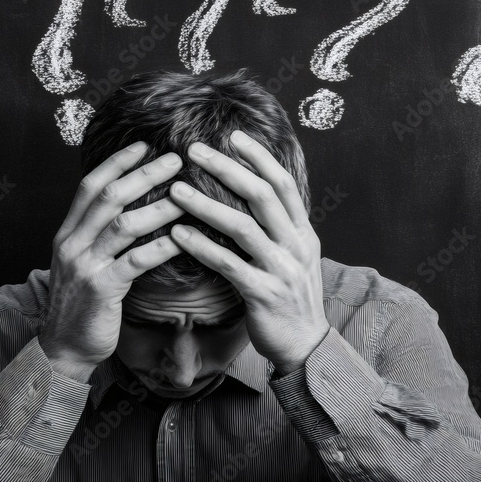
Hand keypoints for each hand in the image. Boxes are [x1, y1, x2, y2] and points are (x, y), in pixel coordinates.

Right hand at [38, 143, 185, 381]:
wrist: (64, 347)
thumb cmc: (82, 304)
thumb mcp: (82, 263)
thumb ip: (98, 236)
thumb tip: (128, 207)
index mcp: (67, 233)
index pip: (90, 186)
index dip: (117, 162)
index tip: (145, 145)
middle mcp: (72, 244)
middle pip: (109, 197)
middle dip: (144, 175)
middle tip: (176, 160)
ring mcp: (85, 266)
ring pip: (124, 226)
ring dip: (159, 207)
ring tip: (187, 195)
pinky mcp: (102, 290)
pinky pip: (136, 261)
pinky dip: (162, 247)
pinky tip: (184, 238)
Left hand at [167, 130, 328, 373]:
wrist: (305, 346)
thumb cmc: (290, 298)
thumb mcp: (294, 256)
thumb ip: (278, 227)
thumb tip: (255, 194)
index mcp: (302, 232)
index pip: (282, 183)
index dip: (259, 157)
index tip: (233, 135)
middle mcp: (295, 245)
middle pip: (262, 195)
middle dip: (227, 168)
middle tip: (195, 150)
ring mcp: (280, 269)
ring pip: (242, 227)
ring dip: (206, 205)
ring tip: (175, 190)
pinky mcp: (262, 294)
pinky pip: (228, 264)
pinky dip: (201, 246)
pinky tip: (178, 234)